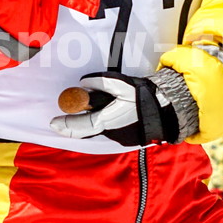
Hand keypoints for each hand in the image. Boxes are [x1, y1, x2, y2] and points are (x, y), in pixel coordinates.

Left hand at [50, 74, 181, 146]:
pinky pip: (110, 130)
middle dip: (76, 124)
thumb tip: (83, 84)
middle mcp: (112, 134)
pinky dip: (104, 122)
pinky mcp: (128, 138)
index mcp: (109, 121)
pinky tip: (109, 112)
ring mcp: (121, 138)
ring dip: (92, 121)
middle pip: (88, 130)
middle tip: (64, 118)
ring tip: (93, 108)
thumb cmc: (144, 96)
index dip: (65, 124)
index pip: (80, 126)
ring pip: (99, 129)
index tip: (53, 123)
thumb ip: (99, 83)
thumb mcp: (121, 84)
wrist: (169, 108)